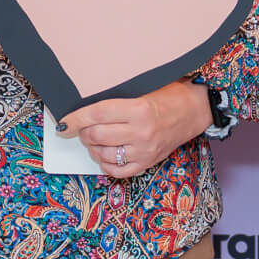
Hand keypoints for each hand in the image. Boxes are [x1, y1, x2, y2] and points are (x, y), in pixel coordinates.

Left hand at [56, 81, 211, 178]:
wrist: (194, 110)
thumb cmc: (167, 95)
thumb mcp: (142, 88)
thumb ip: (116, 98)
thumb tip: (84, 107)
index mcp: (138, 109)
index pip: (97, 114)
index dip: (75, 119)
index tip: (63, 122)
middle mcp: (141, 132)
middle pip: (97, 136)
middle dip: (82, 133)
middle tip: (81, 128)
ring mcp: (144, 151)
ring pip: (104, 155)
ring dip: (92, 148)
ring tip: (94, 139)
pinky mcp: (148, 163)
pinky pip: (118, 171)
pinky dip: (105, 164)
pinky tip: (105, 154)